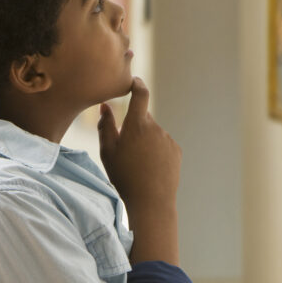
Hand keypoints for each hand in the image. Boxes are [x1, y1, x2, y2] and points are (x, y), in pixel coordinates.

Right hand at [97, 78, 180, 263]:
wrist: (151, 201)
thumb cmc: (124, 176)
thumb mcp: (107, 151)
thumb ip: (105, 126)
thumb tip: (105, 107)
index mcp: (137, 124)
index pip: (141, 93)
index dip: (137, 84)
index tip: (134, 81)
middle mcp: (155, 127)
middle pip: (143, 118)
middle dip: (135, 127)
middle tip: (125, 150)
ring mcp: (167, 139)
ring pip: (153, 133)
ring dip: (145, 141)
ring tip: (138, 165)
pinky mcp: (176, 151)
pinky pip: (163, 145)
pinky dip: (156, 152)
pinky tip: (150, 169)